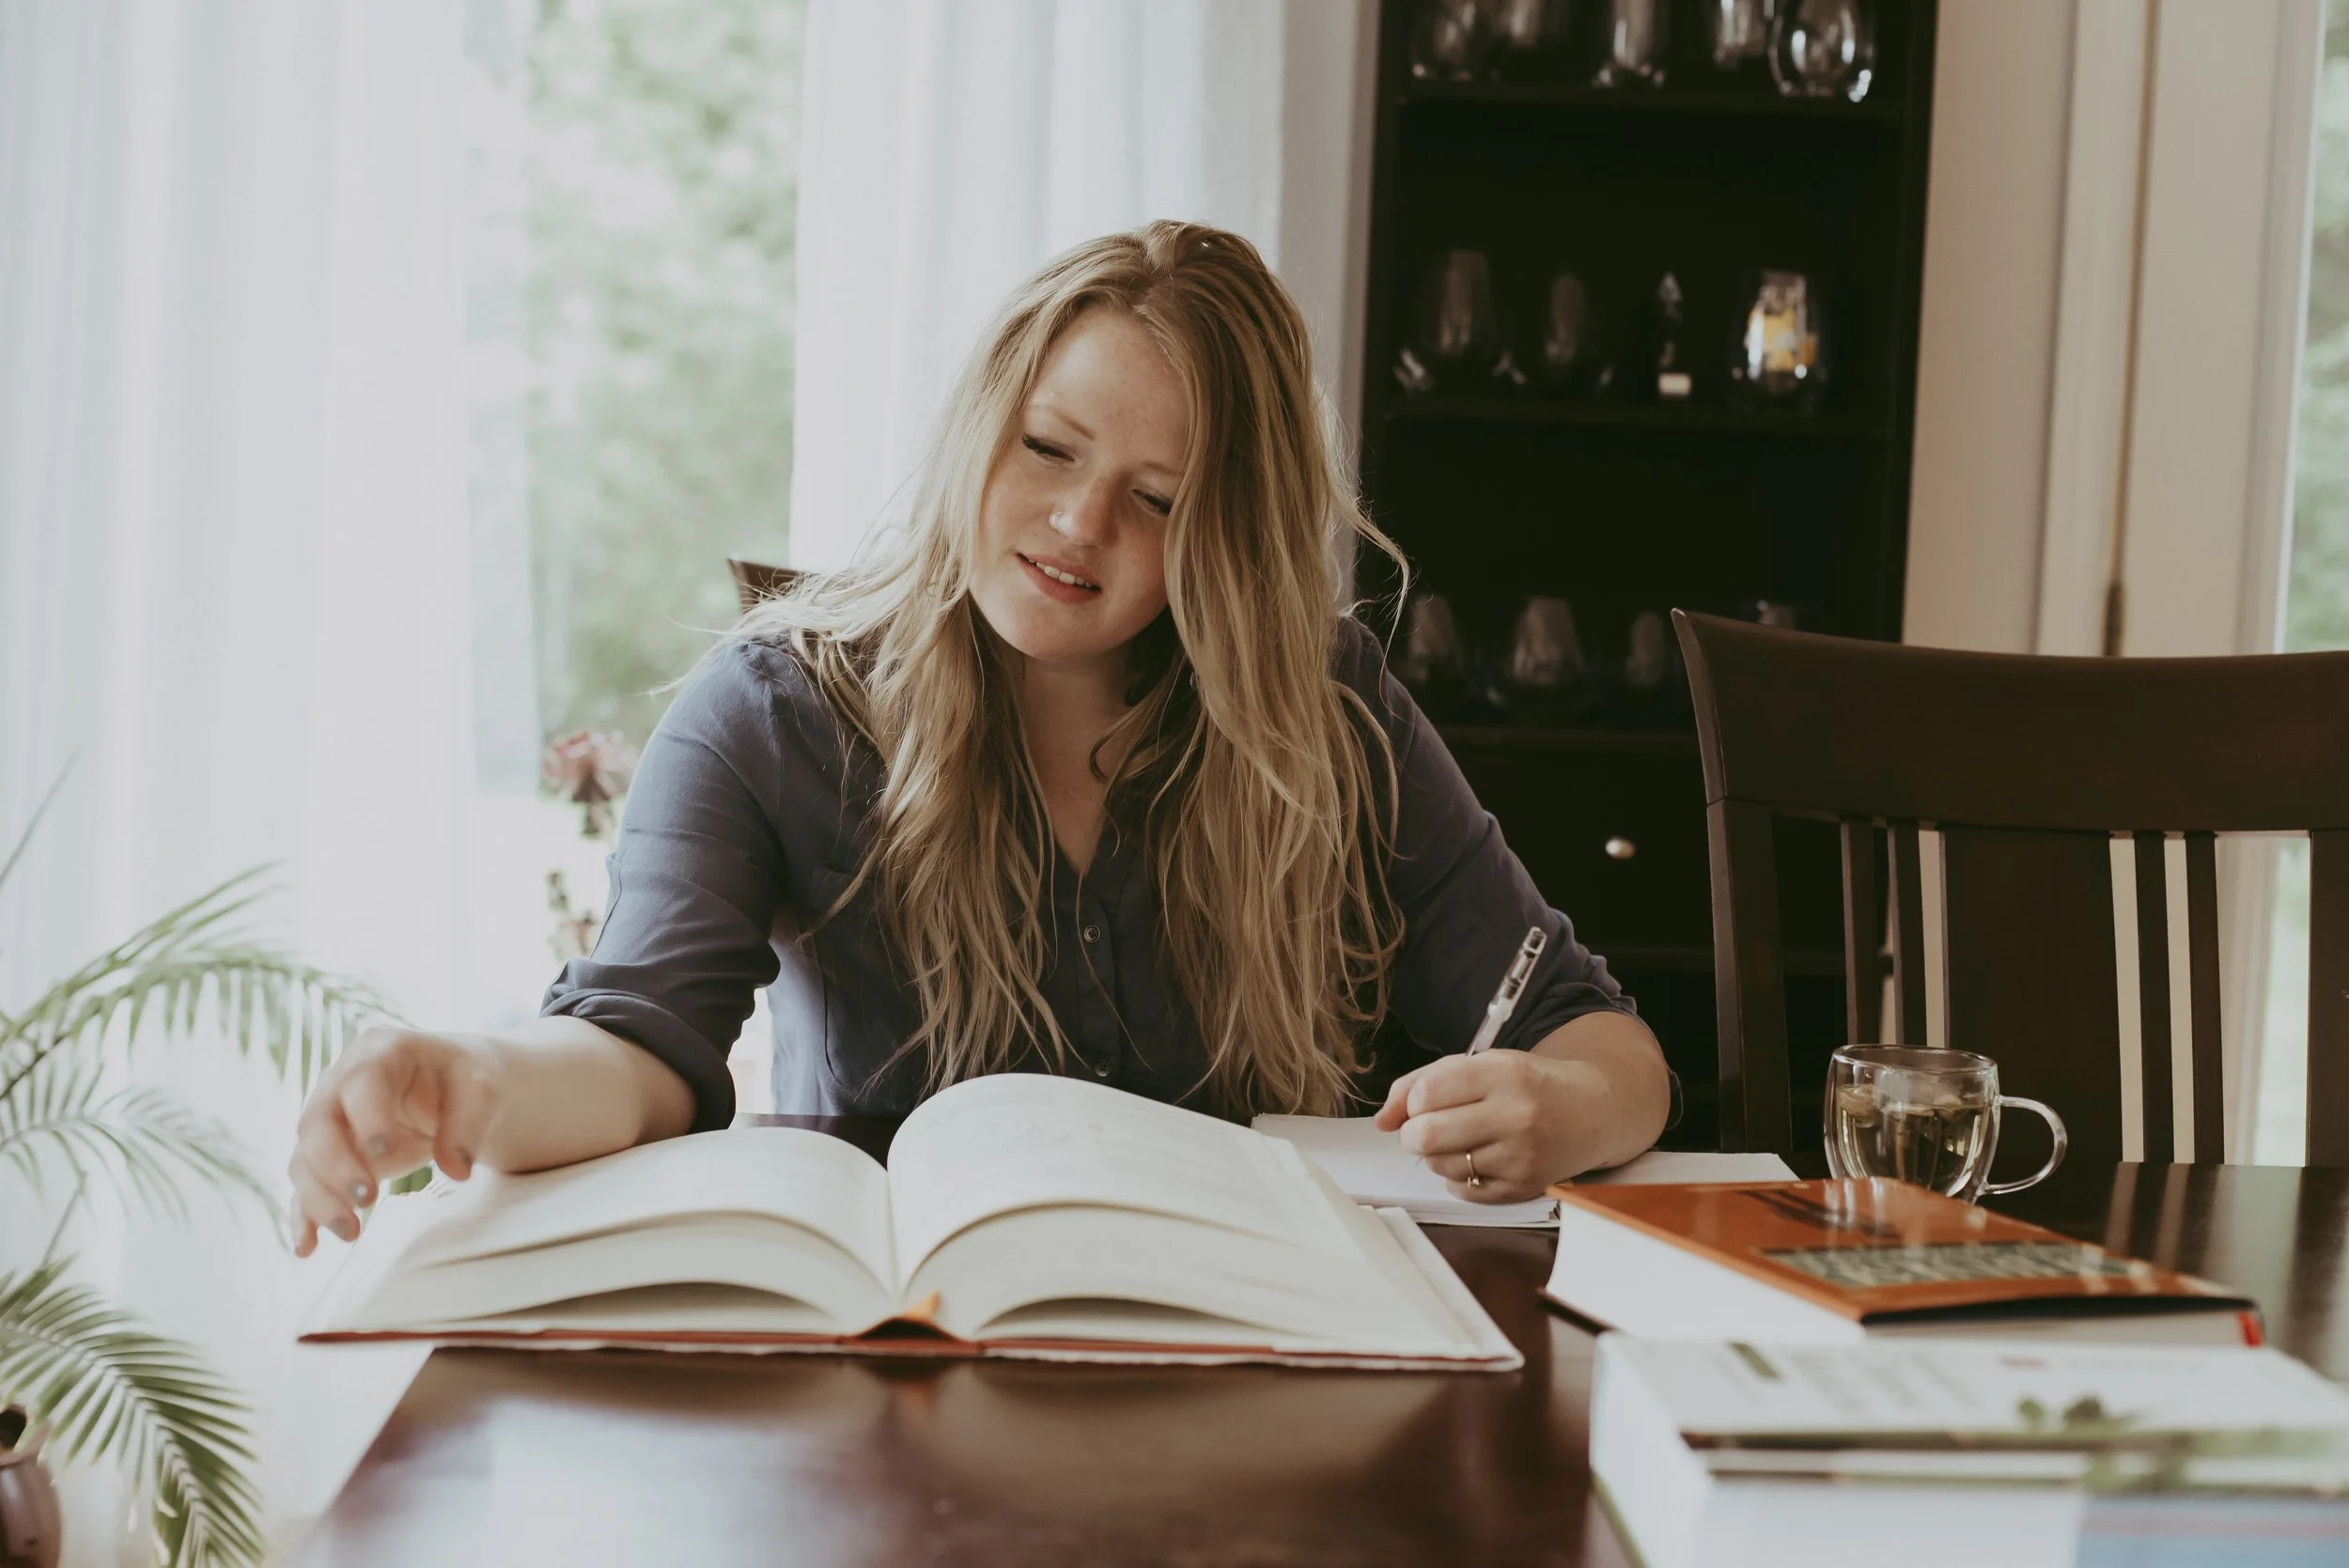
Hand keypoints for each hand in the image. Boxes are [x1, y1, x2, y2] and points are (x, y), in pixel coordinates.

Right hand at [287, 1026, 505, 1255]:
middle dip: (336, 1166)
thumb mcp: (481, 1089)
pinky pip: (305, 1187)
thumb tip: (456, 1171)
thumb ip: (468, 1125)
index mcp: (378, 1052)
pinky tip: (307, 1248)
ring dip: (321, 1199)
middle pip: (317, 1125)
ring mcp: (328, 1122)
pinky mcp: (328, 1158)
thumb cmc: (465, 1079)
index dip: (366, 1116)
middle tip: (368, 1199)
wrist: (453, 1087)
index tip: (382, 1152)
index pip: (361, 1081)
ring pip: (305, 1161)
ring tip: (352, 1233)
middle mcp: (338, 1084)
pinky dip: (304, 1217)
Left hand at [1373, 1050, 1603, 1203]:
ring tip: (1463, 1138)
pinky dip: (1460, 1176)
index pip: (1427, 1093)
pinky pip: (1461, 1189)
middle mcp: (1515, 1116)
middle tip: (1427, 1127)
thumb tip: (1380, 1121)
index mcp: (1504, 1074)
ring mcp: (1521, 1157)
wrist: (1591, 1112)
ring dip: (1438, 1154)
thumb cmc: (1527, 1084)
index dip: (1413, 1100)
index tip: (1425, 1101)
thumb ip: (1423, 1082)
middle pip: (1426, 1136)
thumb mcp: (1481, 1065)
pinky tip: (1482, 1157)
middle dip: (1413, 1133)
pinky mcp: (1523, 1189)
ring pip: (1440, 1165)